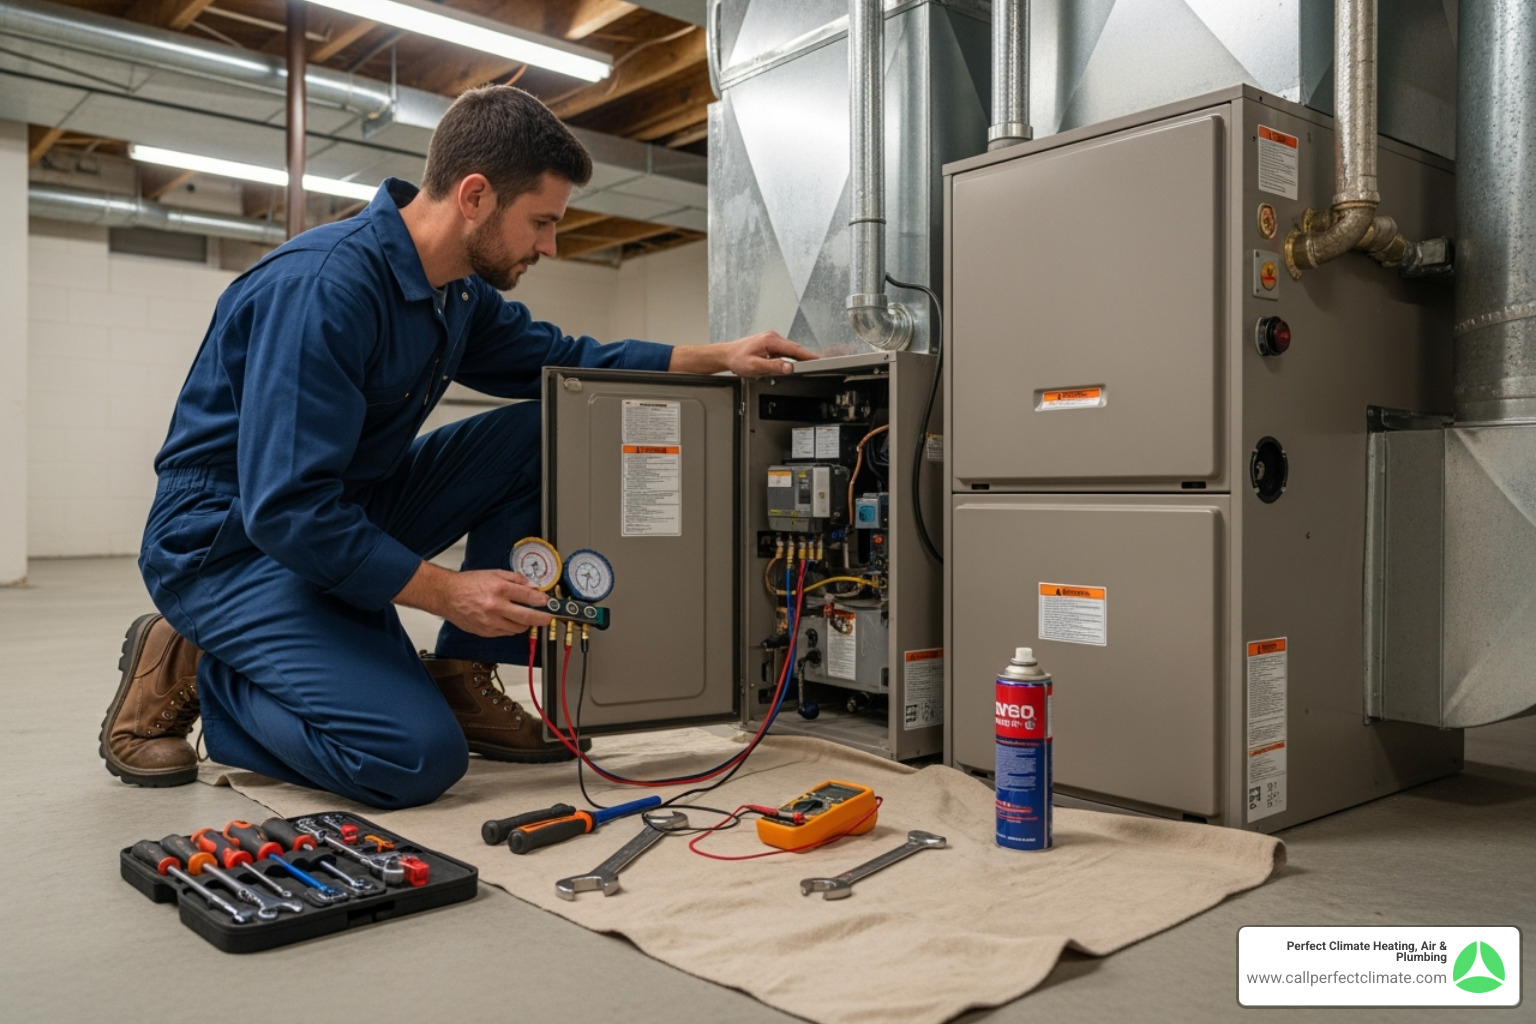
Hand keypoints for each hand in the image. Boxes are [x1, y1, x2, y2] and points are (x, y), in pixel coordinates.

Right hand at [395, 563, 552, 636]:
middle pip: (527, 617)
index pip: (528, 597)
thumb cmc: (468, 583)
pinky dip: (511, 628)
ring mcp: (490, 621)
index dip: (542, 601)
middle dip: (542, 618)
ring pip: (517, 628)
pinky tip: (510, 621)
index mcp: (499, 589)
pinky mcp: (485, 631)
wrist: (446, 595)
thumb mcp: (494, 573)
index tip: (548, 603)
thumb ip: (516, 579)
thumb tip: (533, 586)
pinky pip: (505, 633)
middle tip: (548, 617)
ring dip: (525, 624)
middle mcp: (496, 607)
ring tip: (526, 617)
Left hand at [668, 331, 816, 377]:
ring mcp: (772, 339)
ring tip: (804, 367)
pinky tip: (788, 365)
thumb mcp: (755, 366)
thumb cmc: (737, 359)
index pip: (795, 349)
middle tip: (817, 366)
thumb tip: (789, 367)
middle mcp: (773, 337)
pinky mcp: (770, 343)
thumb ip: (773, 366)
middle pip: (794, 349)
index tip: (819, 360)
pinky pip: (784, 351)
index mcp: (771, 340)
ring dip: (796, 358)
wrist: (726, 355)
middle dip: (805, 357)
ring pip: (790, 350)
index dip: (808, 355)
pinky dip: (789, 358)